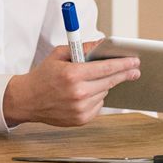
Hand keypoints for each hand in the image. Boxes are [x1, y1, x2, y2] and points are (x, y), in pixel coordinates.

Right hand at [1, 44, 140, 127]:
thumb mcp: (59, 55)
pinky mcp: (81, 119)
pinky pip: (99, 105)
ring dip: (103, 86)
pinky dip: (96, 98)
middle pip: (110, 82)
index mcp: (72, 74)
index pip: (106, 68)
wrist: (27, 100)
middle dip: (123, 74)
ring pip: (105, 93)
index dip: (123, 64)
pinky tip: (84, 94)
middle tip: (135, 70)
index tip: (134, 61)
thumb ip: (82, 48)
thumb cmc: (43, 76)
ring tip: (90, 82)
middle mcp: (77, 92)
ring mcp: (80, 108)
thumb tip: (102, 44)